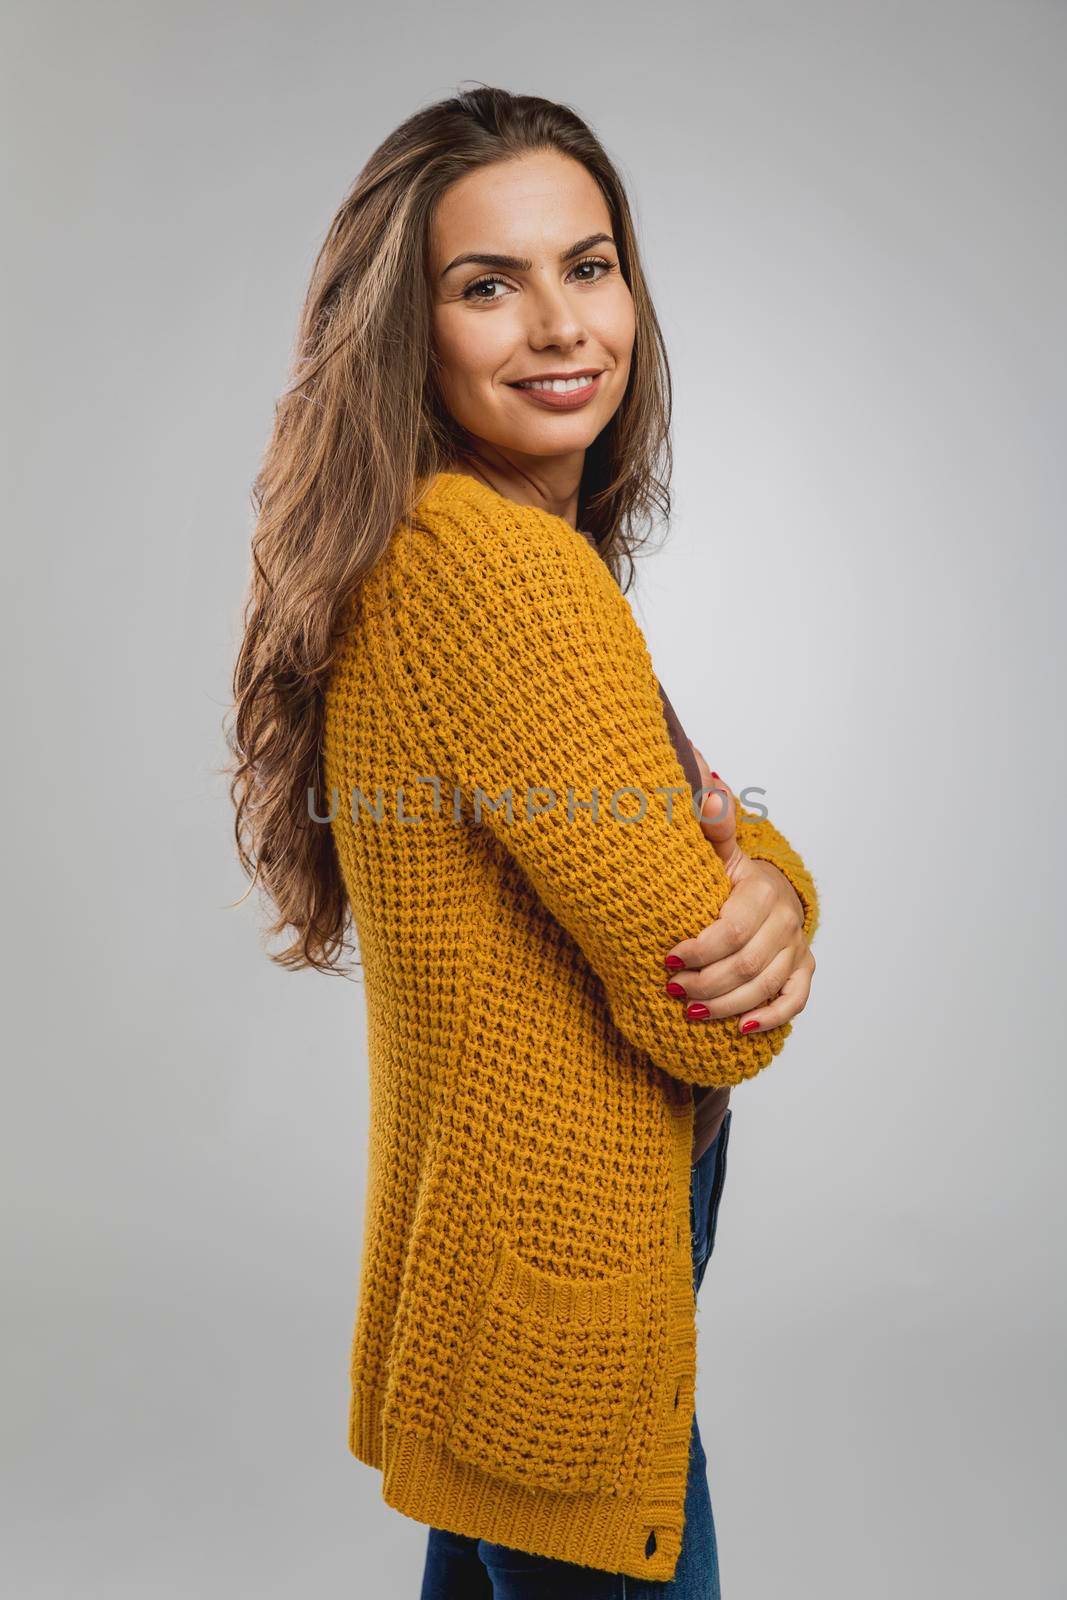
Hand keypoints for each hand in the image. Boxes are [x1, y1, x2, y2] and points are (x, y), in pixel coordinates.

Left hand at [662, 745, 815, 1034]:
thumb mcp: (718, 849)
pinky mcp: (803, 970)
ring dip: (724, 1004)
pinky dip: (770, 1017)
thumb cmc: (729, 875)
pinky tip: (741, 1029)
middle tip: (670, 988)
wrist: (765, 890)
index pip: (732, 930)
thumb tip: (707, 783)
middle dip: (705, 981)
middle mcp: (785, 920)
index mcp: (762, 890)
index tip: (667, 959)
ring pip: (765, 987)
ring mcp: (796, 947)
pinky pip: (795, 1001)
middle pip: (746, 965)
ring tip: (688, 1010)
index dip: (699, 950)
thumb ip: (712, 823)